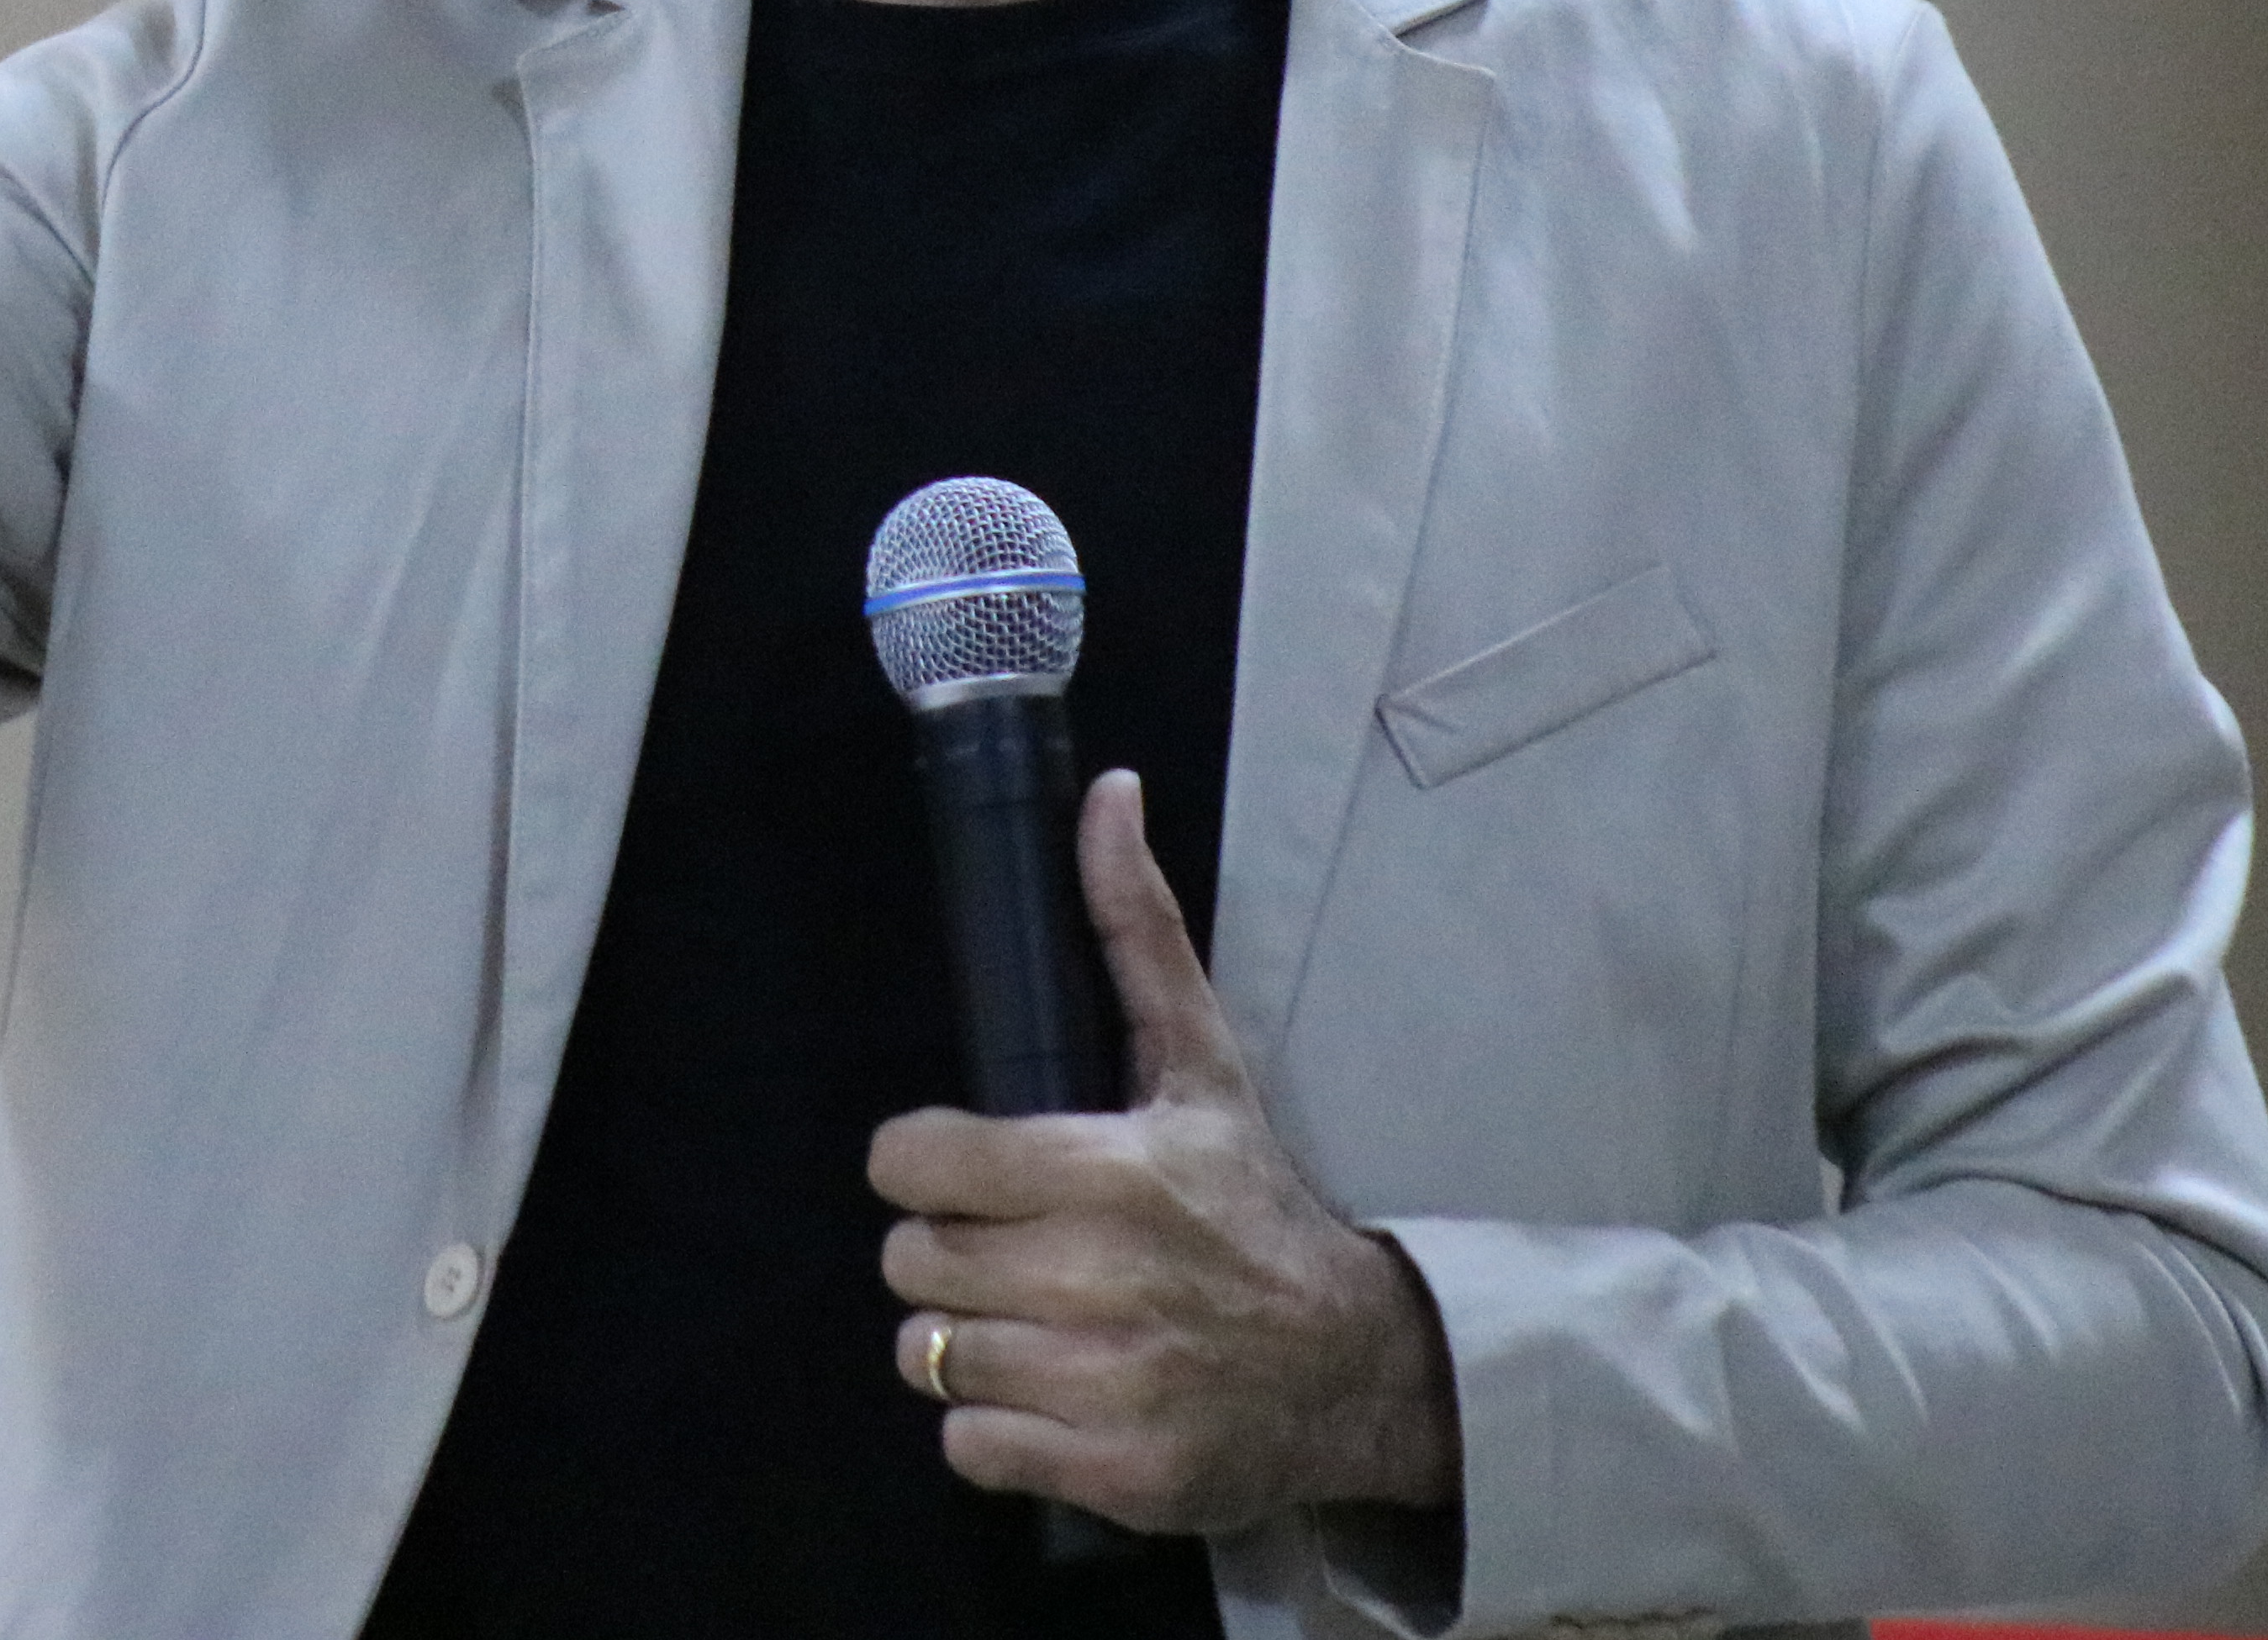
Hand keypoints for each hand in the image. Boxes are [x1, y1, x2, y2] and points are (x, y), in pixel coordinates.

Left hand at [867, 767, 1460, 1534]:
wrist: (1356, 1365)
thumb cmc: (1253, 1207)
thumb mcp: (1199, 1065)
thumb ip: (1136, 931)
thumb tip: (1109, 794)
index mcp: (1104, 1171)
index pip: (912, 1161)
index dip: (923, 1164)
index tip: (966, 1172)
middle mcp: (1096, 1279)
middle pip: (911, 1261)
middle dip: (951, 1252)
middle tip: (1018, 1249)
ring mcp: (1102, 1384)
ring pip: (929, 1356)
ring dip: (969, 1341)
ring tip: (1038, 1319)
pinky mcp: (1109, 1472)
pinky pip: (967, 1446)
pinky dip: (995, 1427)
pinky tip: (1054, 1390)